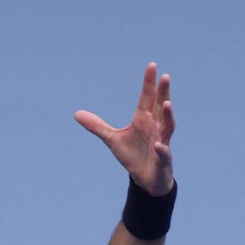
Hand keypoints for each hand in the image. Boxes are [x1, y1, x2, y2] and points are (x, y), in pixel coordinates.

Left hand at [74, 63, 175, 196]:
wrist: (146, 179)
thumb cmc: (133, 155)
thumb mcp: (112, 139)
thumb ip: (97, 126)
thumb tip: (76, 114)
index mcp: (143, 119)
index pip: (147, 98)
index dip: (149, 82)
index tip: (152, 65)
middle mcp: (155, 127)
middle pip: (161, 107)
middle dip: (164, 92)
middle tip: (165, 76)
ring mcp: (161, 142)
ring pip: (167, 126)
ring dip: (168, 116)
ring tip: (167, 103)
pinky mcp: (162, 159)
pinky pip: (163, 153)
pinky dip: (162, 149)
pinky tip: (158, 145)